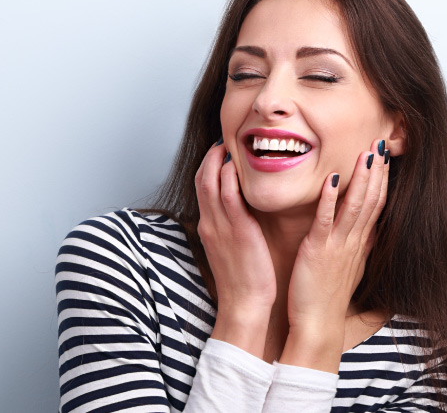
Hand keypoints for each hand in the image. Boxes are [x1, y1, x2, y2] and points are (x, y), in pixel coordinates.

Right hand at [195, 141, 275, 356]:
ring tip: (230, 145)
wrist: (244, 306)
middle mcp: (210, 224)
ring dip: (218, 160)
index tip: (220, 152)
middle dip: (210, 156)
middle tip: (223, 141)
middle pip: (202, 180)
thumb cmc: (243, 281)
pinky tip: (237, 165)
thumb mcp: (231, 250)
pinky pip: (229, 196)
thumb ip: (232, 229)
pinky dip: (230, 177)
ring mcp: (220, 226)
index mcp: (209, 228)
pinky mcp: (237, 231)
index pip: (202, 188)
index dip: (209, 166)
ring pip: (211, 183)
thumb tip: (240, 214)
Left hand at [280, 139, 389, 370]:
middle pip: (371, 200)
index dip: (382, 180)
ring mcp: (337, 246)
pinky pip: (325, 220)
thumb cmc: (325, 298)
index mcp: (359, 245)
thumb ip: (357, 247)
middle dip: (377, 171)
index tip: (385, 157)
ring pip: (355, 206)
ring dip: (361, 178)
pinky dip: (329, 198)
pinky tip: (331, 178)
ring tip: (366, 153)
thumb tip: (368, 232)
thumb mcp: (348, 269)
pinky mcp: (318, 251)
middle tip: (382, 143)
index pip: (376, 206)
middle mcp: (353, 242)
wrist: (317, 326)